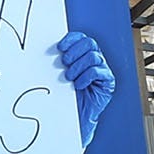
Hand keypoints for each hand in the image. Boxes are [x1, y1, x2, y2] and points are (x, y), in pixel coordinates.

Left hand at [54, 29, 116, 145]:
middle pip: (90, 43)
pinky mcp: (108, 81)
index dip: (71, 39)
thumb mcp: (58, 75)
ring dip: (78, 66)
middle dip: (75, 52)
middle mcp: (95, 59)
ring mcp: (103, 69)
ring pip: (94, 57)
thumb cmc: (66, 94)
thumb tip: (45, 51)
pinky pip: (98, 71)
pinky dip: (86, 77)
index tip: (60, 47)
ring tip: (69, 78)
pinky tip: (78, 85)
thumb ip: (57, 62)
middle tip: (64, 63)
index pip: (81, 38)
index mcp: (83, 54)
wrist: (75, 115)